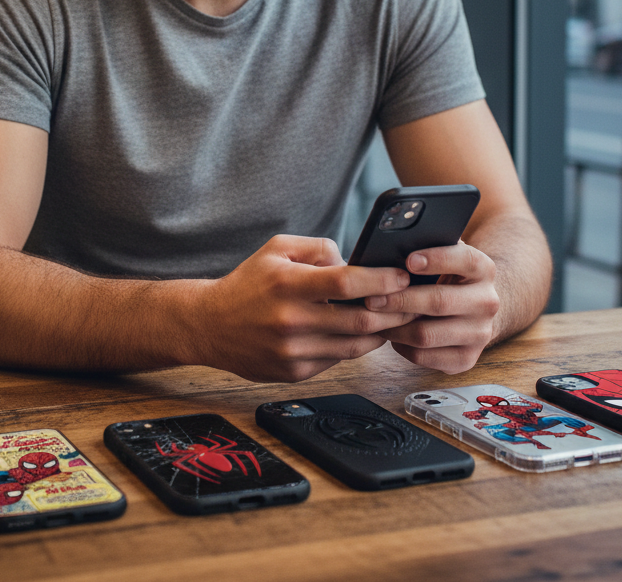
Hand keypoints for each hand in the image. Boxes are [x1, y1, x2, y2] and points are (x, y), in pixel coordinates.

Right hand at [190, 234, 414, 382]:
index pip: (346, 282)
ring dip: (380, 332)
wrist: (209, 325)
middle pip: (358, 319)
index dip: (380, 280)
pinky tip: (363, 333)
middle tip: (412, 301)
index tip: (402, 277)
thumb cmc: (248, 283)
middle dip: (392, 310)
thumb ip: (319, 248)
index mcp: (287, 283)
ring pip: (354, 346)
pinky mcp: (293, 373)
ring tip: (394, 318)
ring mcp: (292, 351)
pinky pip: (337, 360)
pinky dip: (354, 346)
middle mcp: (290, 320)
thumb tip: (354, 261)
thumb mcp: (277, 249)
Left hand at [366, 241, 499, 373]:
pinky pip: (425, 356)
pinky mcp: (466, 359)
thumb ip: (427, 247)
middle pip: (439, 302)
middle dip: (400, 300)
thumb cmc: (446, 276)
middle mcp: (487, 302)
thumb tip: (392, 245)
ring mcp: (480, 334)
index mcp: (483, 269)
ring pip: (427, 334)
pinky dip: (401, 346)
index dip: (436, 259)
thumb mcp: (444, 257)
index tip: (408, 260)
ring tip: (375, 318)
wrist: (473, 309)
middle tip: (371, 299)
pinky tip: (392, 334)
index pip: (464, 260)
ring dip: (395, 327)